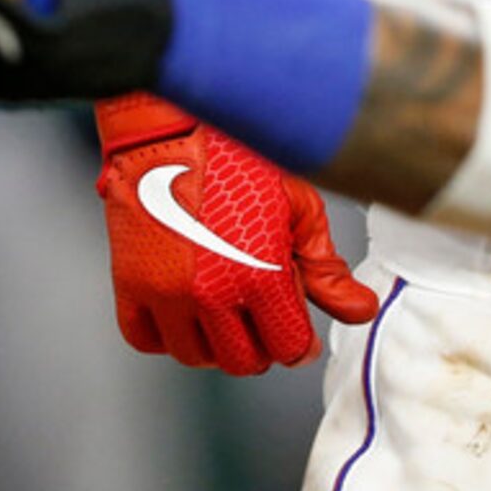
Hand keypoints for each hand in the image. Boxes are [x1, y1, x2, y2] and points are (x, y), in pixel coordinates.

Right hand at [96, 92, 377, 373]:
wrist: (173, 128)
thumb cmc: (240, 159)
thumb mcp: (298, 208)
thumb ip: (327, 270)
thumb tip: (361, 310)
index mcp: (261, 277)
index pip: (288, 348)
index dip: (299, 343)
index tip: (297, 332)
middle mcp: (211, 294)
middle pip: (244, 361)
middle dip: (261, 345)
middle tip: (262, 318)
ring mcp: (166, 293)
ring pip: (195, 356)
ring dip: (216, 345)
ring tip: (226, 310)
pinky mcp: (130, 283)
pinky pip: (147, 340)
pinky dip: (167, 335)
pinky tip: (186, 310)